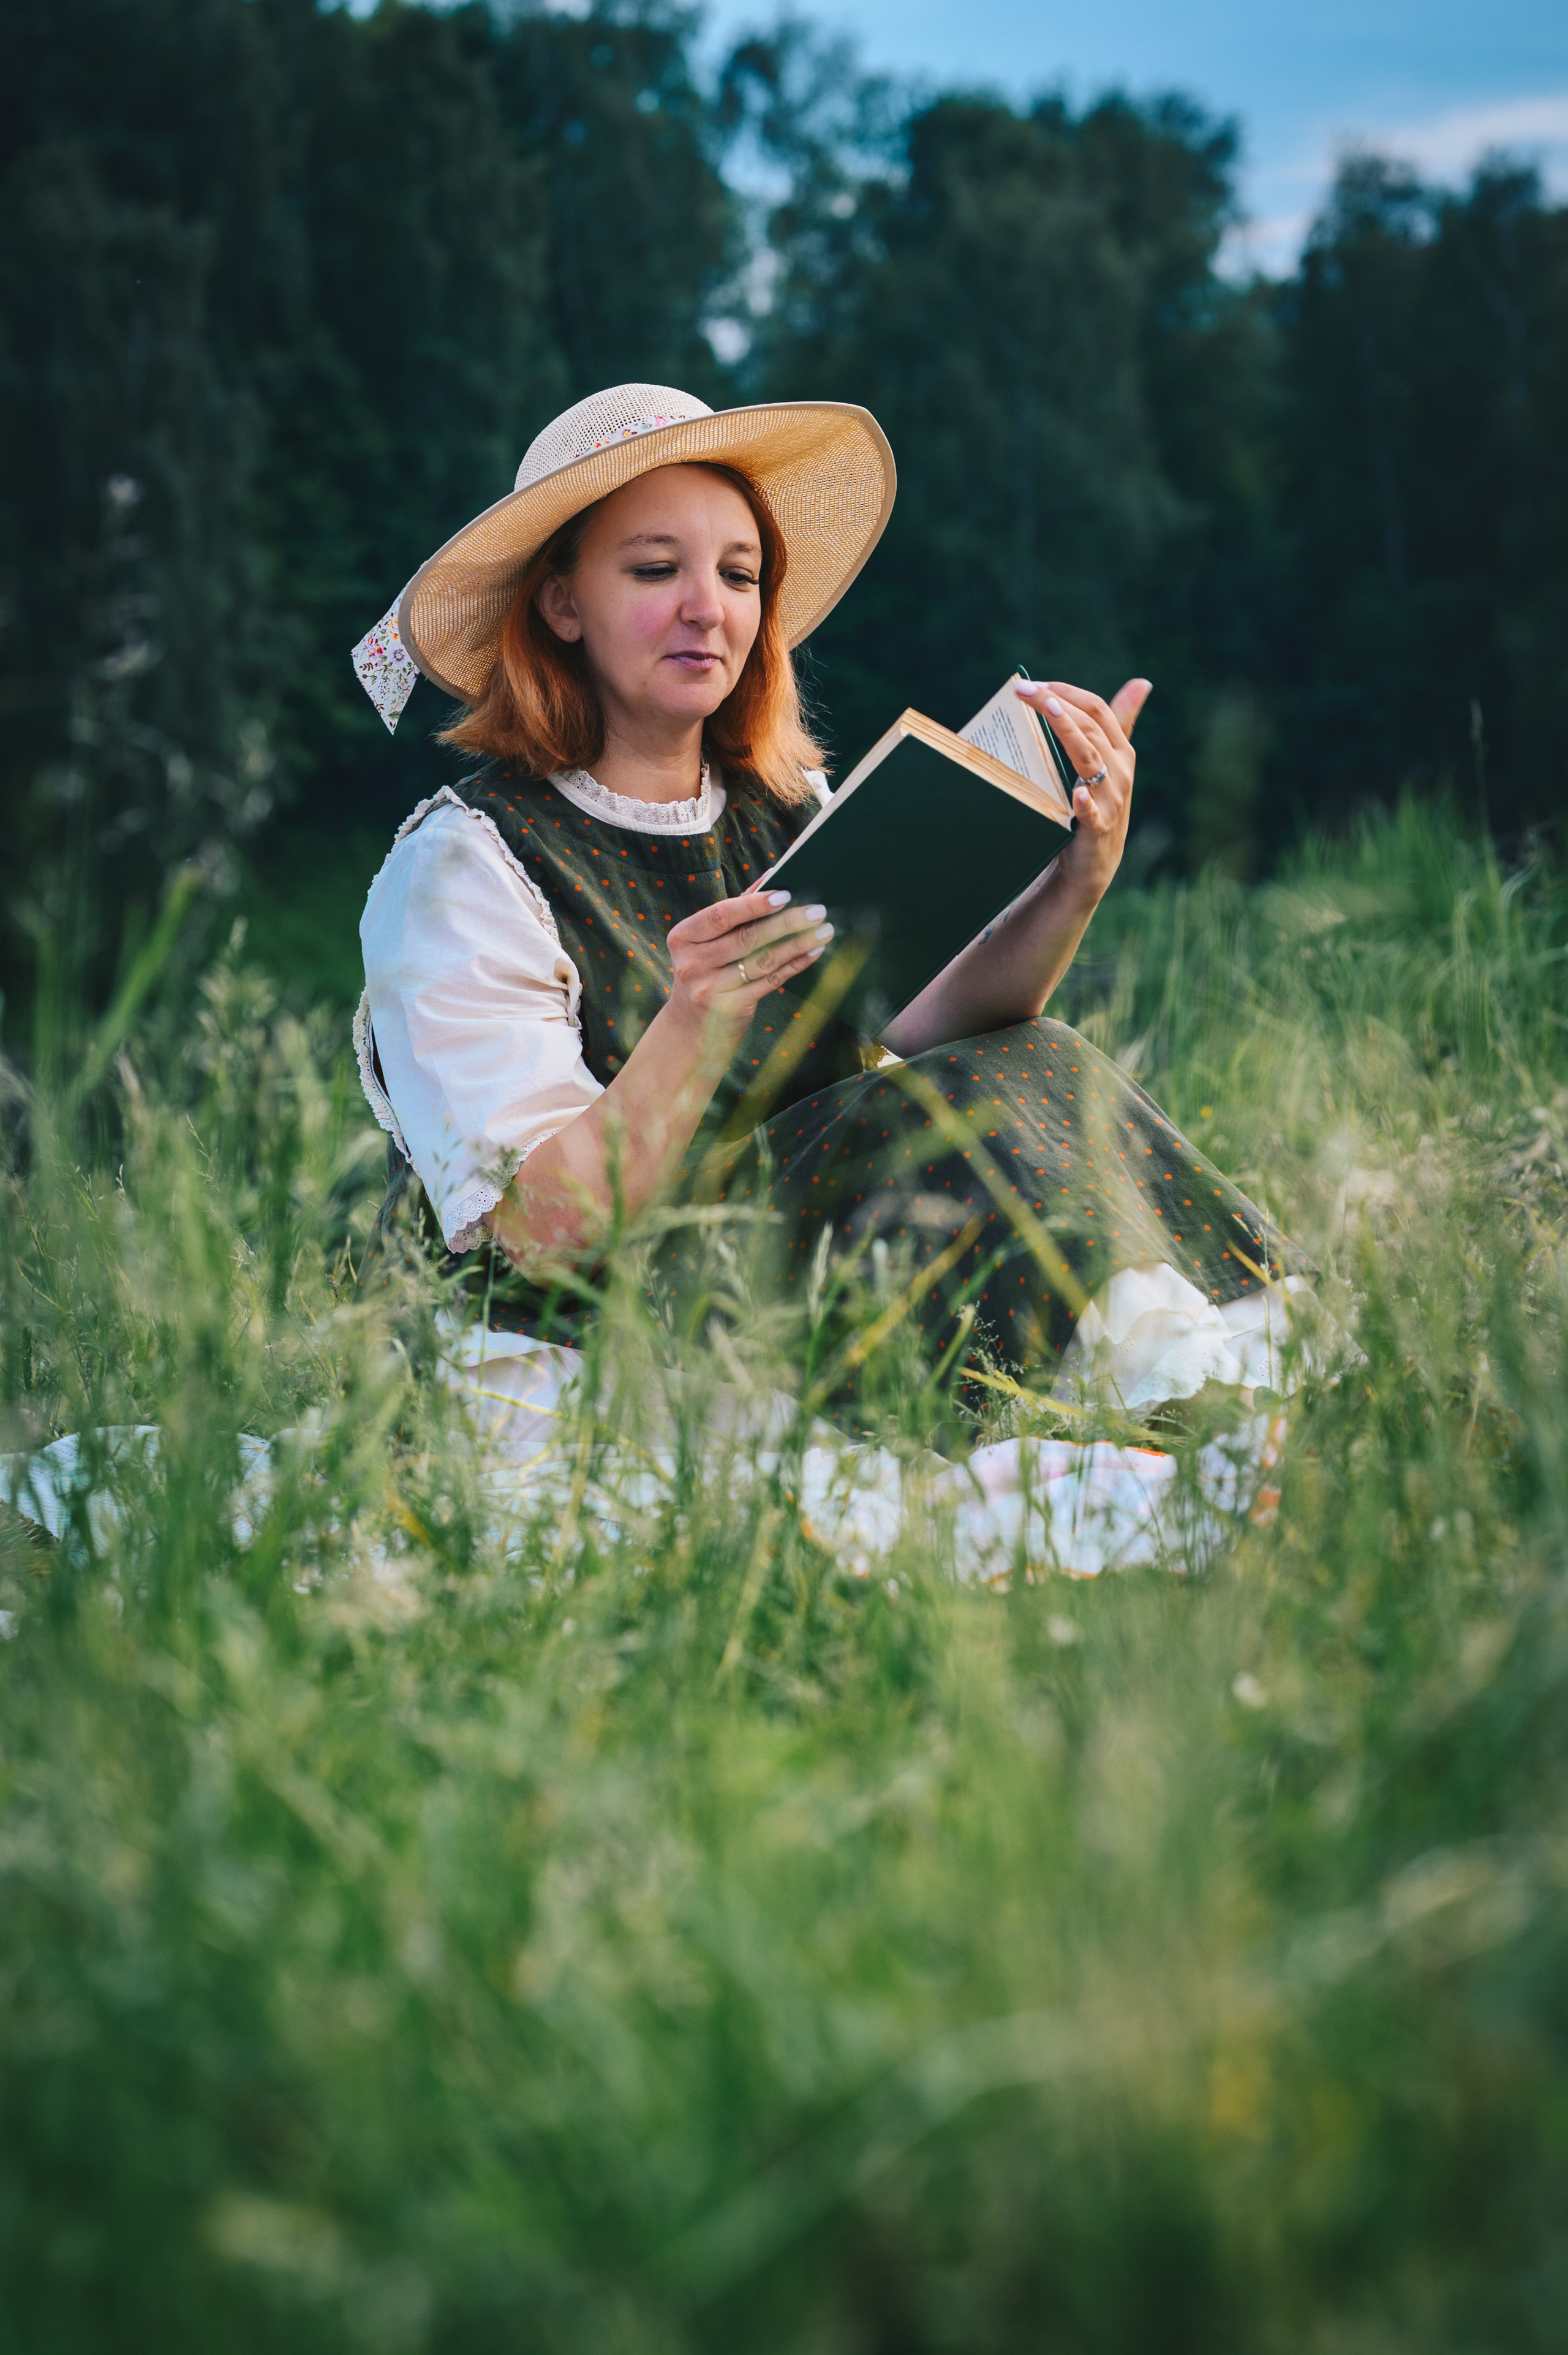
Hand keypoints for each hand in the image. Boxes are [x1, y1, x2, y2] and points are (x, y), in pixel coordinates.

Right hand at [663, 885, 832, 1051]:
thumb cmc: (705, 972)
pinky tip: (813, 952)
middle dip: (787, 922)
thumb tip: (771, 877)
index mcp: (683, 937)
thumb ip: (736, 912)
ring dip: (798, 943)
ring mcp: (709, 989)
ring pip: (762, 960)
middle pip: (746, 938)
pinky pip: (770, 981)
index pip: (721, 915)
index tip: (785, 895)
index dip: (753, 905)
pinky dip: (794, 965)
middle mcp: (692, 963)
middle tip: (818, 910)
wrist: (689, 1028)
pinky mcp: (730, 1009)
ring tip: (824, 930)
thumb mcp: (707, 943)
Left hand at [1016, 677, 1150, 906]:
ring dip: (1069, 733)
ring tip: (1050, 712)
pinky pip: (1092, 813)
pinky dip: (1085, 804)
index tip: (1034, 684)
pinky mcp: (1098, 829)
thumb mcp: (1108, 763)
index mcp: (1121, 751)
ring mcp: (1111, 800)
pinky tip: (1076, 794)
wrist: (1093, 863)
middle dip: (1057, 704)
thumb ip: (1119, 723)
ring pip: (1090, 758)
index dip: (1068, 692)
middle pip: (1091, 727)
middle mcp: (1120, 771)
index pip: (1098, 710)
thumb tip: (1142, 683)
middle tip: (1023, 690)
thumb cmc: (1096, 805)